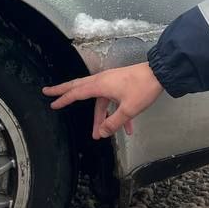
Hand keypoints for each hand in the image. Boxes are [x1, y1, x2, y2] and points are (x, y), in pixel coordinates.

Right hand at [43, 62, 163, 138]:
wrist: (159, 74)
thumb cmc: (142, 89)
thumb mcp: (128, 109)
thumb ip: (114, 122)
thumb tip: (101, 133)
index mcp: (100, 85)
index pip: (76, 93)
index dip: (63, 99)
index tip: (52, 102)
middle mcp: (102, 81)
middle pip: (79, 88)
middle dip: (65, 93)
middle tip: (49, 93)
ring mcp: (111, 82)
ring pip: (99, 101)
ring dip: (99, 117)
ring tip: (98, 132)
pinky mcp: (119, 85)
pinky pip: (112, 101)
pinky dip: (116, 114)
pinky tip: (127, 129)